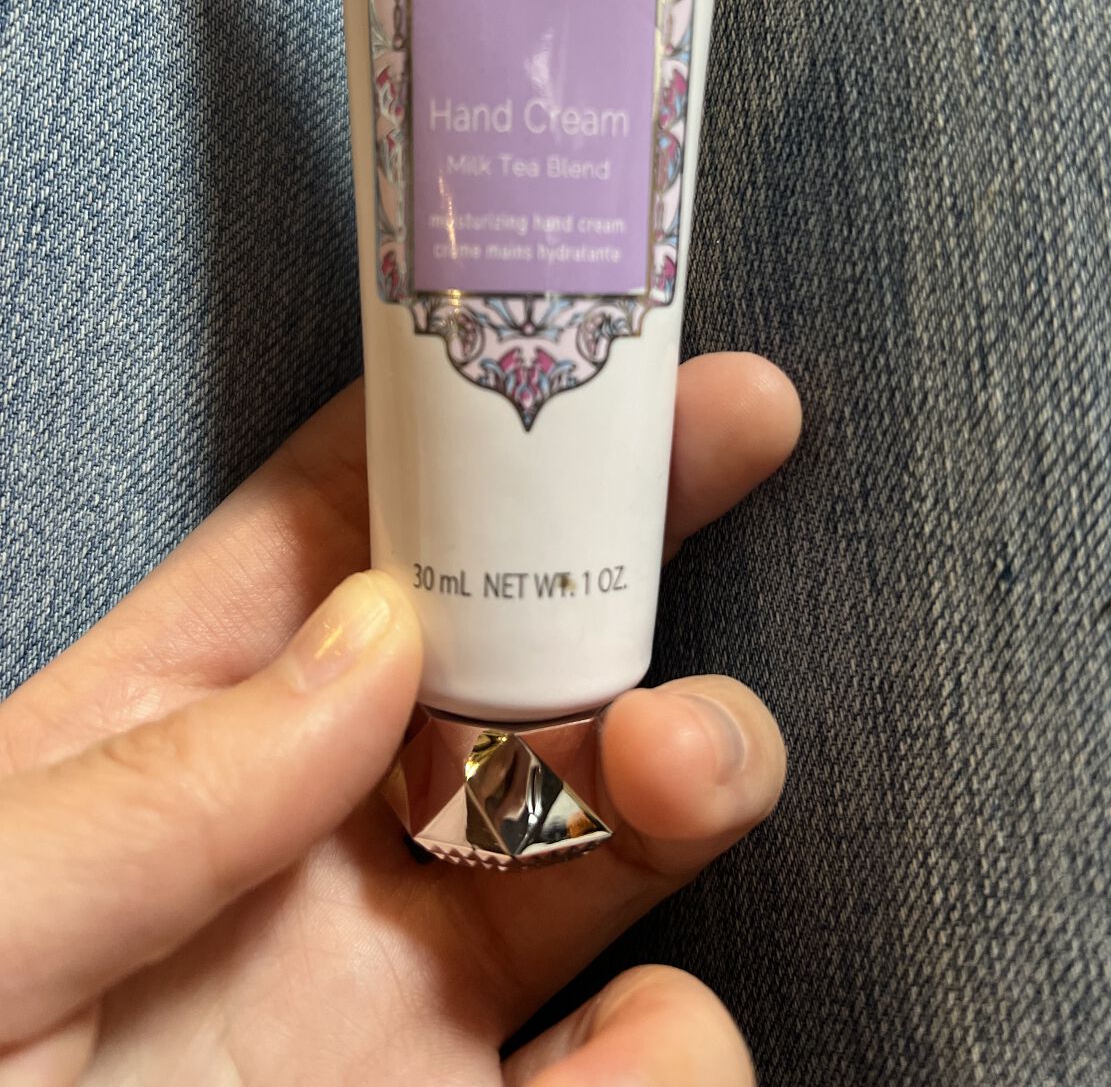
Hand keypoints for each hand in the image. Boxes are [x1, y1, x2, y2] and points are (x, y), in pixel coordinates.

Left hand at [0, 354, 800, 1085]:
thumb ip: (149, 793)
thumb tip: (371, 641)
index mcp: (163, 751)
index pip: (330, 529)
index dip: (453, 416)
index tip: (576, 324)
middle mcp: (309, 855)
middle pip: (507, 643)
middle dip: (630, 532)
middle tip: (734, 442)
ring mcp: (403, 1008)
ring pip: (605, 827)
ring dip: (693, 758)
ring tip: (689, 758)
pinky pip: (637, 1072)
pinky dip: (679, 1053)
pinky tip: (637, 1051)